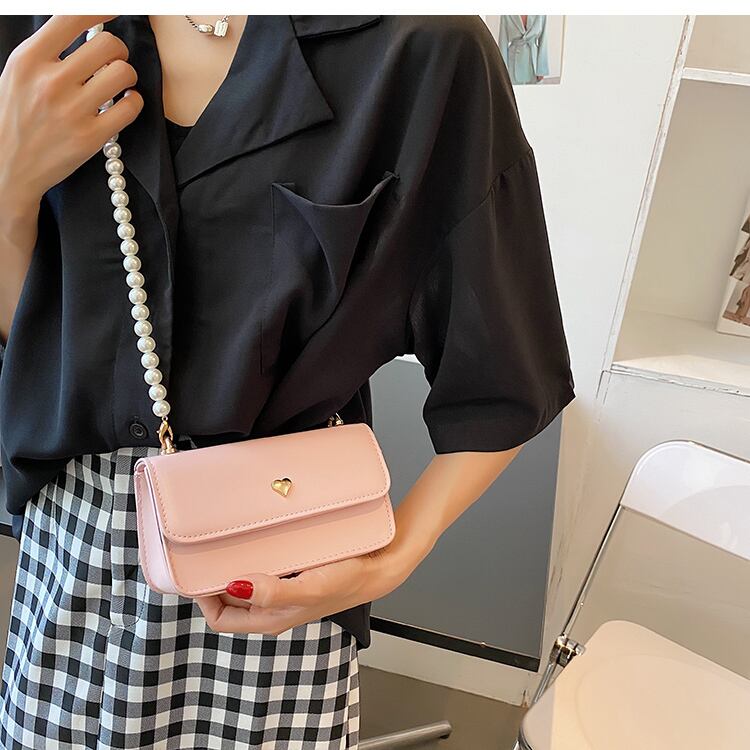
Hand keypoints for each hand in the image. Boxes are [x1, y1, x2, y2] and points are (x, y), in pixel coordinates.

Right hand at [0, 15, 141, 204]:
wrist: (7, 166)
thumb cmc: (15, 116)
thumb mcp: (19, 73)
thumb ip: (47, 50)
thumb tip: (83, 25)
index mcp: (28, 59)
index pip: (73, 17)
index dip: (102, 10)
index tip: (116, 10)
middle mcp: (51, 81)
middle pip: (109, 45)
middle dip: (118, 51)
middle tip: (113, 62)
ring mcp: (72, 111)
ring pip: (124, 73)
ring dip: (127, 76)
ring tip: (118, 84)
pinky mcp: (91, 138)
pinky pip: (131, 107)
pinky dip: (134, 102)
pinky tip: (124, 104)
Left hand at [194, 543, 411, 635]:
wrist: (379, 565)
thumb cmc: (348, 580)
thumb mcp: (310, 588)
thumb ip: (274, 591)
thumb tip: (236, 585)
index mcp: (270, 619)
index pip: (221, 617)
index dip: (204, 599)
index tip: (199, 570)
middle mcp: (272, 606)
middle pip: (228, 599)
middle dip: (215, 578)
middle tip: (209, 549)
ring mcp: (282, 589)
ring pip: (245, 581)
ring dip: (234, 564)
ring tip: (228, 539)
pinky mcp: (292, 572)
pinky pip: (263, 566)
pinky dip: (255, 554)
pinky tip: (257, 535)